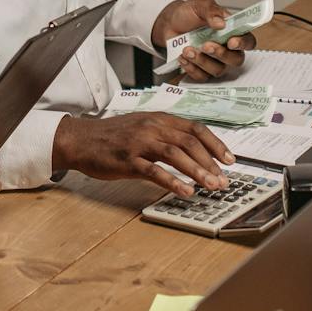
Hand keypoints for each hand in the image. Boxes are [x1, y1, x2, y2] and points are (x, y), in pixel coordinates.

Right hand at [52, 113, 232, 197]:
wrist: (81, 139)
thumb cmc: (113, 137)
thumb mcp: (143, 128)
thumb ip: (166, 136)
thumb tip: (194, 152)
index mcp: (160, 118)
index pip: (195, 128)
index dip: (215, 144)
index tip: (230, 160)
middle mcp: (152, 127)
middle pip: (190, 141)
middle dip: (211, 162)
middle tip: (223, 180)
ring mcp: (140, 142)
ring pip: (176, 154)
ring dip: (198, 171)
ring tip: (212, 186)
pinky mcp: (128, 160)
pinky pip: (155, 171)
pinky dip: (173, 182)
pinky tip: (186, 192)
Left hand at [153, 0, 255, 80]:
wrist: (169, 23)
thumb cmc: (188, 15)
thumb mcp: (200, 6)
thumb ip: (212, 11)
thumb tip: (221, 23)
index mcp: (231, 32)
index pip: (248, 41)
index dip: (243, 44)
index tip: (232, 42)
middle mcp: (226, 49)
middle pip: (236, 60)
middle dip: (221, 54)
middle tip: (206, 45)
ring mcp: (214, 62)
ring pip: (218, 70)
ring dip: (202, 61)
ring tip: (187, 49)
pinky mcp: (201, 71)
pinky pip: (202, 77)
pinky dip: (191, 68)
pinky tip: (183, 58)